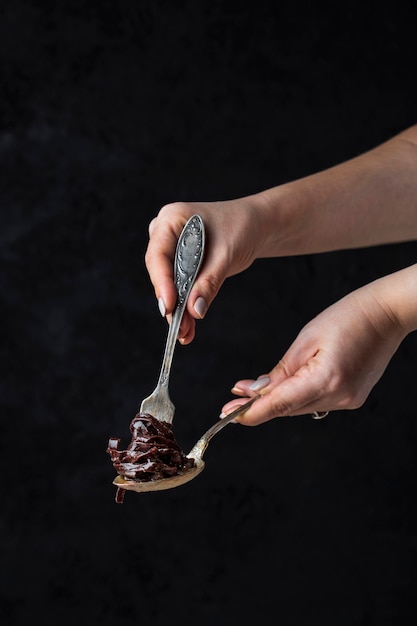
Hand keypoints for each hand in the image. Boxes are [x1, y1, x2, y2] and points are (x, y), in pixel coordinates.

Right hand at [145, 197, 267, 342]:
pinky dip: (185, 307)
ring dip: (178, 310)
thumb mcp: (226, 254)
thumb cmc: (241, 227)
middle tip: (178, 328)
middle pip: (160, 272)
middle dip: (171, 302)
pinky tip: (189, 328)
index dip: (161, 282)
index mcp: (171, 219)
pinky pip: (179, 287)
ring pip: (169, 284)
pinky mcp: (181, 264)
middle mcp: (165, 234)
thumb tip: (194, 310)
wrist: (255, 224)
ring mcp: (172, 249)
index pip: (158, 254)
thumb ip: (209, 282)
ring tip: (185, 334)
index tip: (168, 307)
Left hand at [220, 281, 406, 425]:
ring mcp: (348, 400)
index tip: (229, 415)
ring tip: (248, 392)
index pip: (281, 404)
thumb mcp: (306, 339)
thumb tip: (256, 391)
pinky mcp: (352, 397)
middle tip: (231, 402)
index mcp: (326, 380)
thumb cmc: (347, 317)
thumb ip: (281, 370)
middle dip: (259, 406)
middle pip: (289, 408)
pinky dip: (296, 396)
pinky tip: (281, 388)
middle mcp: (339, 397)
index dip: (252, 412)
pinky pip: (315, 401)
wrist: (386, 314)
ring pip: (301, 407)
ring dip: (276, 401)